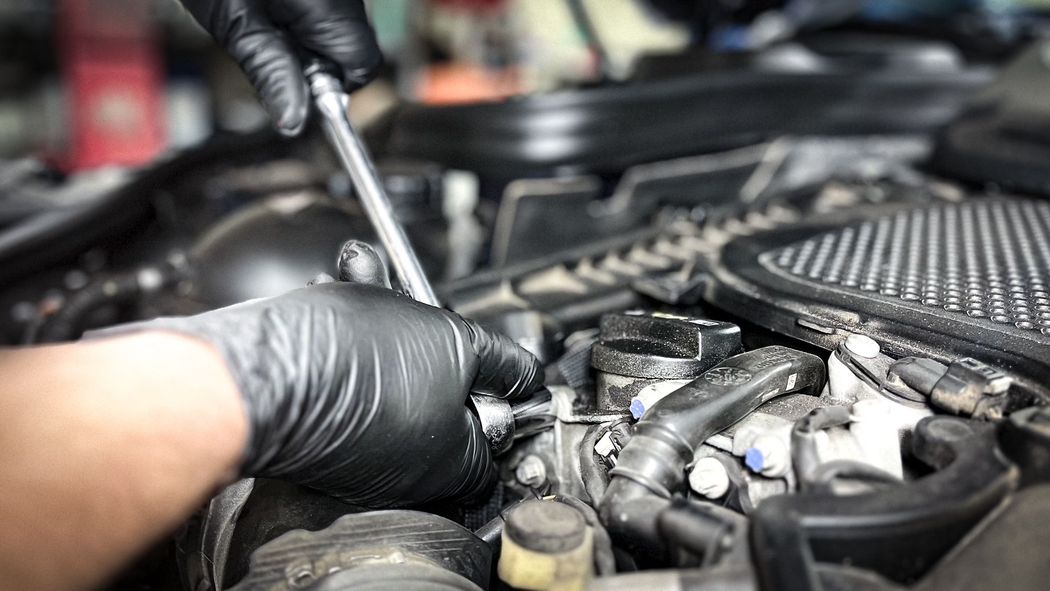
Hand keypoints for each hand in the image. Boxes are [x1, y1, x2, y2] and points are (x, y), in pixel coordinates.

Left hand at [103, 283, 542, 506]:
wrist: (266, 386)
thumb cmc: (356, 413)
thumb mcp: (441, 463)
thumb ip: (475, 462)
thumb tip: (479, 467)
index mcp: (461, 344)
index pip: (514, 367)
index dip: (525, 394)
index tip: (526, 405)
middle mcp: (415, 313)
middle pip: (452, 351)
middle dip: (450, 387)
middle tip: (442, 430)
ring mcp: (361, 306)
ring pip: (395, 328)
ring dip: (394, 357)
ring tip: (383, 398)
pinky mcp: (315, 313)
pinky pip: (344, 326)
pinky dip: (345, 350)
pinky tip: (334, 380)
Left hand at [180, 0, 381, 135]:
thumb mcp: (235, 22)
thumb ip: (271, 72)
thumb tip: (294, 121)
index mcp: (330, 7)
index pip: (360, 67)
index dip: (329, 84)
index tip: (294, 81)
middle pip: (353, 44)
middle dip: (315, 54)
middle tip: (267, 38)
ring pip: (338, 23)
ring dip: (306, 30)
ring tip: (262, 9)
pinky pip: (327, 3)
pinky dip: (302, 8)